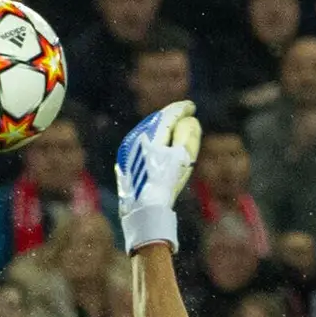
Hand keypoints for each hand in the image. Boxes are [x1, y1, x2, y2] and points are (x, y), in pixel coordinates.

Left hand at [112, 103, 199, 251]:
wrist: (143, 210)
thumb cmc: (166, 185)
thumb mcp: (183, 159)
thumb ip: (188, 135)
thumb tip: (189, 120)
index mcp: (151, 135)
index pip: (168, 115)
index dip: (181, 109)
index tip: (191, 106)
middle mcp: (136, 138)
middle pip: (156, 121)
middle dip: (170, 116)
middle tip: (184, 114)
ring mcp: (127, 150)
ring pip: (146, 131)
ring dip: (160, 127)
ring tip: (173, 127)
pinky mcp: (124, 162)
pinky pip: (139, 143)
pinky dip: (151, 139)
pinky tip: (158, 143)